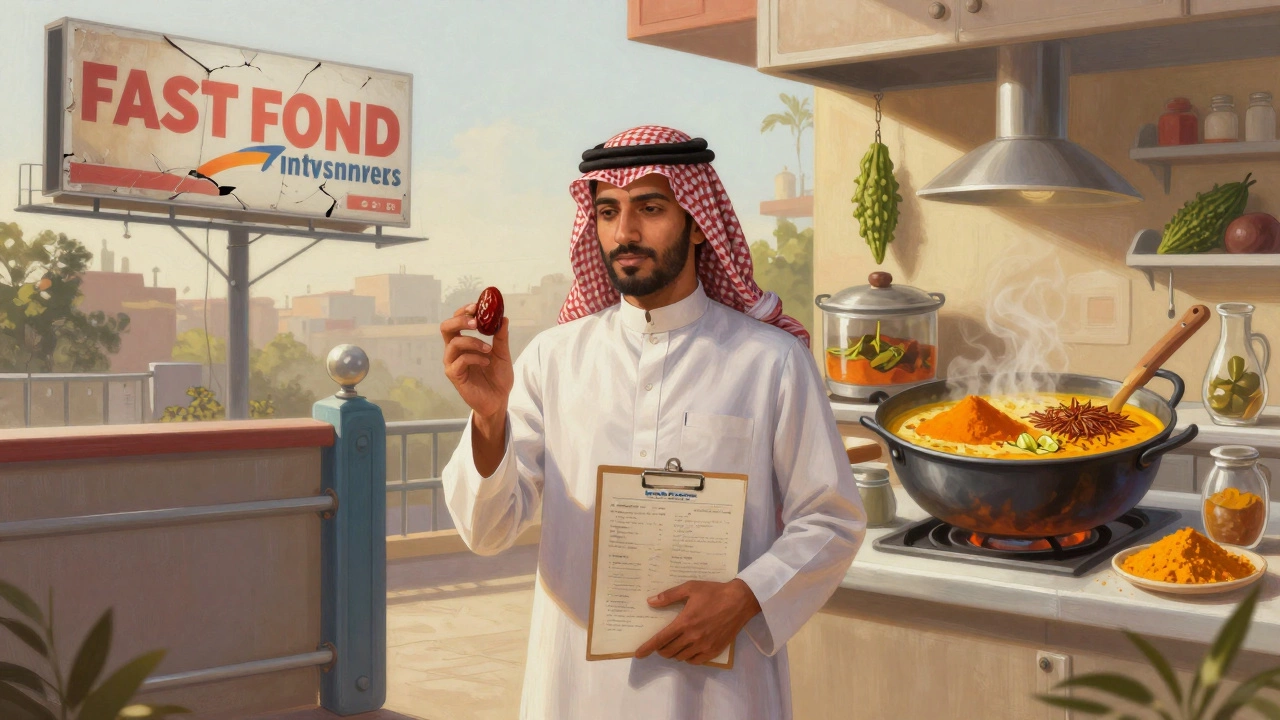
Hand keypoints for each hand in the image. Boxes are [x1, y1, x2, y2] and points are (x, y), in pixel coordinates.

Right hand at [440, 304, 513, 419]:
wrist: (499, 400)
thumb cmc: (498, 378)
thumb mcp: (502, 354)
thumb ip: (501, 337)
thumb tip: (503, 317)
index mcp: (464, 343)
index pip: (457, 320)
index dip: (464, 311)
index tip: (477, 305)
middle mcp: (454, 350)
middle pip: (446, 327)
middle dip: (460, 320)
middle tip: (476, 321)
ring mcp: (452, 362)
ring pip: (454, 343)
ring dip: (473, 341)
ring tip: (488, 349)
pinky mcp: (454, 375)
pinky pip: (460, 360)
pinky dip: (475, 357)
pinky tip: (486, 362)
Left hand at [635, 579, 761, 665]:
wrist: (740, 600)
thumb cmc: (714, 592)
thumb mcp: (690, 588)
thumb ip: (669, 596)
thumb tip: (650, 602)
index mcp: (684, 622)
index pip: (660, 639)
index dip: (647, 648)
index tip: (638, 654)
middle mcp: (693, 637)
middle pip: (669, 651)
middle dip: (661, 649)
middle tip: (661, 643)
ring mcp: (704, 645)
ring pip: (681, 657)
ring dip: (674, 653)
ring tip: (675, 644)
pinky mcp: (714, 650)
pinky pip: (695, 661)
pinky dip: (688, 658)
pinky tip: (688, 650)